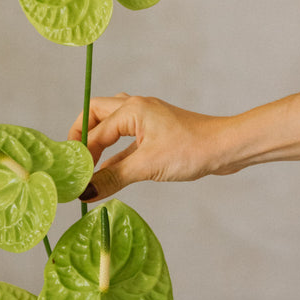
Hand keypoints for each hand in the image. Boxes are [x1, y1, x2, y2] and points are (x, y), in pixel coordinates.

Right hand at [68, 94, 231, 201]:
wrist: (227, 148)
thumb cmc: (192, 150)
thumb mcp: (147, 166)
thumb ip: (113, 177)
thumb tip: (85, 191)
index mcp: (131, 110)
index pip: (94, 132)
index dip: (81, 156)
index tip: (73, 178)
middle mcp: (136, 108)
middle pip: (96, 114)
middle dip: (82, 136)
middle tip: (75, 161)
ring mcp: (148, 119)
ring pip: (112, 124)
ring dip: (99, 142)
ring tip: (89, 164)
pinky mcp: (157, 133)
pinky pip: (127, 139)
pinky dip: (116, 153)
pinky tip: (111, 171)